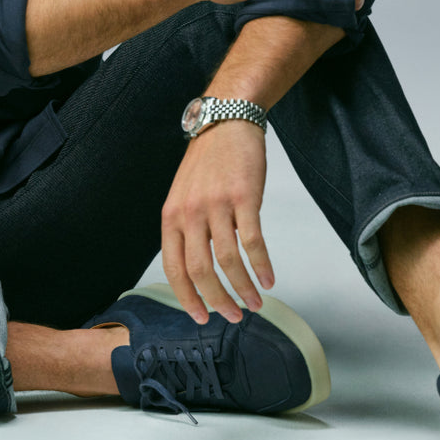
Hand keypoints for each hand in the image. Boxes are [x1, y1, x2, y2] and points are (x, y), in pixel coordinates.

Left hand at [161, 120, 272, 323]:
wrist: (226, 122)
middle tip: (233, 316)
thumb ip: (186, 228)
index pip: (174, 267)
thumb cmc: (207, 162)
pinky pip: (253, 241)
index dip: (187, 297)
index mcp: (171, 216)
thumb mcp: (183, 195)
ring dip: (244, 288)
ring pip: (228, 260)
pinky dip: (262, 265)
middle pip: (201, 269)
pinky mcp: (244, 197)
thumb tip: (197, 270)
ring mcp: (217, 204)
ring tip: (255, 303)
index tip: (201, 317)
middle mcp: (190, 212)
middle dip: (218, 300)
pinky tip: (269, 279)